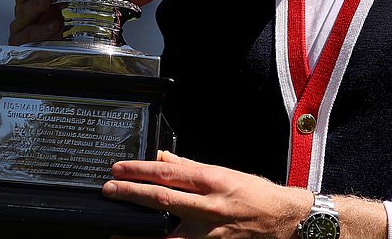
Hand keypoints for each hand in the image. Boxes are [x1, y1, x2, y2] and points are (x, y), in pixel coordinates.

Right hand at [0, 0, 66, 44]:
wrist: (56, 49)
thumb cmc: (56, 20)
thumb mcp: (59, 1)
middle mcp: (21, 8)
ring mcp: (19, 26)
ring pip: (24, 13)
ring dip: (36, 5)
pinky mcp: (20, 42)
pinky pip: (30, 34)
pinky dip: (43, 29)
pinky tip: (56, 24)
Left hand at [103, 151, 311, 238]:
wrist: (283, 219)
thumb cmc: (254, 193)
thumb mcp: (223, 172)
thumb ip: (190, 167)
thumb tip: (161, 159)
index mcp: (212, 180)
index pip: (168, 173)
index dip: (139, 170)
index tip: (118, 168)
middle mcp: (209, 206)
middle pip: (162, 199)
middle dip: (131, 193)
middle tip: (108, 190)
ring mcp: (210, 232)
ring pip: (166, 235)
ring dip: (138, 233)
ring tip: (116, 231)